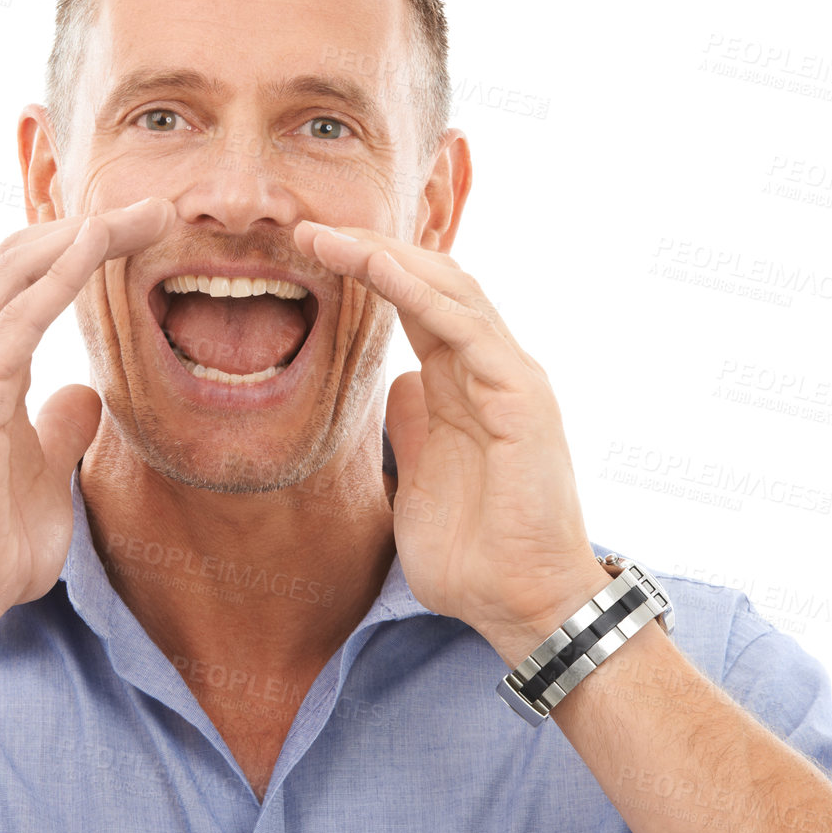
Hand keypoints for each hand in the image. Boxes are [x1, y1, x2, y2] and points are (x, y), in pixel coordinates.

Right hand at [0, 197, 174, 631]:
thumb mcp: (43, 471)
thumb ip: (59, 427)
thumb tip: (85, 394)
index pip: (25, 280)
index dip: (79, 247)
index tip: (141, 231)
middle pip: (23, 257)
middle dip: (91, 224)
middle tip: (158, 206)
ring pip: (20, 267)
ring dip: (87, 233)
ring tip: (147, 213)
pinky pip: (21, 313)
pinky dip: (61, 272)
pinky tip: (100, 245)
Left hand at [293, 220, 605, 664]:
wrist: (522, 606)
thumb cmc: (474, 556)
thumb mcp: (416, 483)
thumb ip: (410, 430)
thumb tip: (393, 387)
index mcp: (464, 386)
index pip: (414, 307)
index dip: (366, 274)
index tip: (309, 253)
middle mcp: (491, 370)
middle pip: (431, 283)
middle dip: (370, 248)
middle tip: (310, 226)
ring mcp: (511, 378)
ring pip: (450, 290)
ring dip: (387, 257)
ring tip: (331, 235)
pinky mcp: (522, 396)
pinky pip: (468, 329)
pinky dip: (422, 294)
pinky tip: (380, 271)